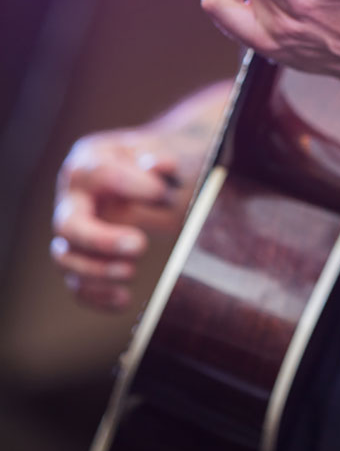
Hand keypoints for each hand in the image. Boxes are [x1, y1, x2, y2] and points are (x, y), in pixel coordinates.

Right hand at [52, 128, 192, 310]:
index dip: (130, 185)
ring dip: (96, 271)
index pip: (100, 175)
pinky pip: (76, 283)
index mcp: (89, 163)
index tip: (161, 194)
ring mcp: (71, 231)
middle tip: (140, 245)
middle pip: (69, 225)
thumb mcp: (160, 152)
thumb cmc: (154, 163)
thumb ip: (162, 161)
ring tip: (131, 272)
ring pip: (65, 258)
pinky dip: (96, 296)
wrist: (149, 176)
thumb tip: (161, 167)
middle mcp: (72, 198)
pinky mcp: (78, 258)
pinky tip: (124, 299)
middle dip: (101, 240)